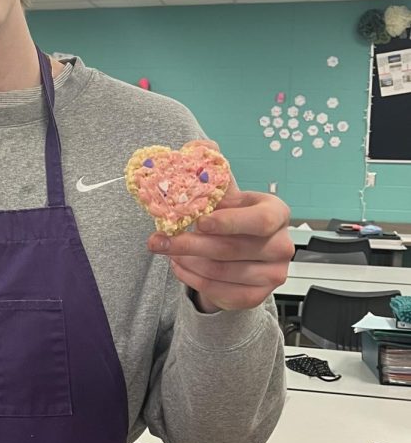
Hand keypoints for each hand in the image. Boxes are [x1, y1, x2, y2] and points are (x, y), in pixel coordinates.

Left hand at [147, 163, 291, 312]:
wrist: (237, 253)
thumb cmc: (231, 218)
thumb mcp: (223, 194)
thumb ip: (213, 171)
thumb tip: (199, 146)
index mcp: (277, 213)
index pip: (261, 220)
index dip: (229, 222)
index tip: (199, 222)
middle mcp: (281, 245)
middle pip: (231, 249)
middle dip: (189, 244)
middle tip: (160, 240)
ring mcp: (273, 274)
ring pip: (222, 272)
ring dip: (187, 261)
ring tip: (168, 251)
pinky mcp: (258, 296)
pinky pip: (222, 292)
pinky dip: (194, 280)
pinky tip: (180, 267)